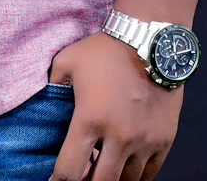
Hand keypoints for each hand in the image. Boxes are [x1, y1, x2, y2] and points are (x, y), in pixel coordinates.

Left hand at [48, 32, 182, 180]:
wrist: (150, 40)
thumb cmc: (105, 49)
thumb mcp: (68, 61)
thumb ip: (52, 85)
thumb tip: (43, 104)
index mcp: (90, 119)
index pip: (70, 170)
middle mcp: (118, 136)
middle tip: (81, 180)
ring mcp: (144, 140)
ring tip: (102, 173)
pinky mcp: (164, 140)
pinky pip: (150, 175)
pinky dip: (136, 178)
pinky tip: (125, 172)